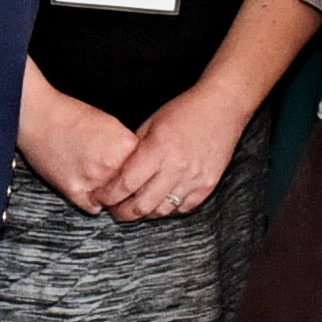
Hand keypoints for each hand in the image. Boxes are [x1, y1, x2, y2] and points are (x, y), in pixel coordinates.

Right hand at [20, 93, 136, 207]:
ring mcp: (93, 180)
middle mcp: (111, 166)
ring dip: (112, 195)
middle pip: (132, 186)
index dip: (139, 168)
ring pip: (114, 199)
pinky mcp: (74, 191)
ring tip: (100, 179)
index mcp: (125, 146)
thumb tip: (137, 164)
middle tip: (116, 176)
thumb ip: (126, 146)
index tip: (135, 168)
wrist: (38, 116)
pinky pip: (94, 207)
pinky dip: (94, 202)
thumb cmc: (71, 115)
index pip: (145, 167)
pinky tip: (90, 188)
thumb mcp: (110, 123)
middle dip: (127, 184)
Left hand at [94, 88, 244, 221]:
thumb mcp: (150, 124)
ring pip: (162, 211)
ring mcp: (194, 179)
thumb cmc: (183, 111)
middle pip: (142, 205)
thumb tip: (115, 173)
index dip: (108, 196)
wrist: (222, 107)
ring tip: (134, 209)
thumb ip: (134, 151)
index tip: (99, 198)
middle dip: (122, 212)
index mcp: (157, 150)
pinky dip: (168, 210)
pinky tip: (158, 204)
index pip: (125, 184)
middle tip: (113, 210)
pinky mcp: (208, 185)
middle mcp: (176, 168)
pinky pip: (183, 209)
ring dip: (144, 214)